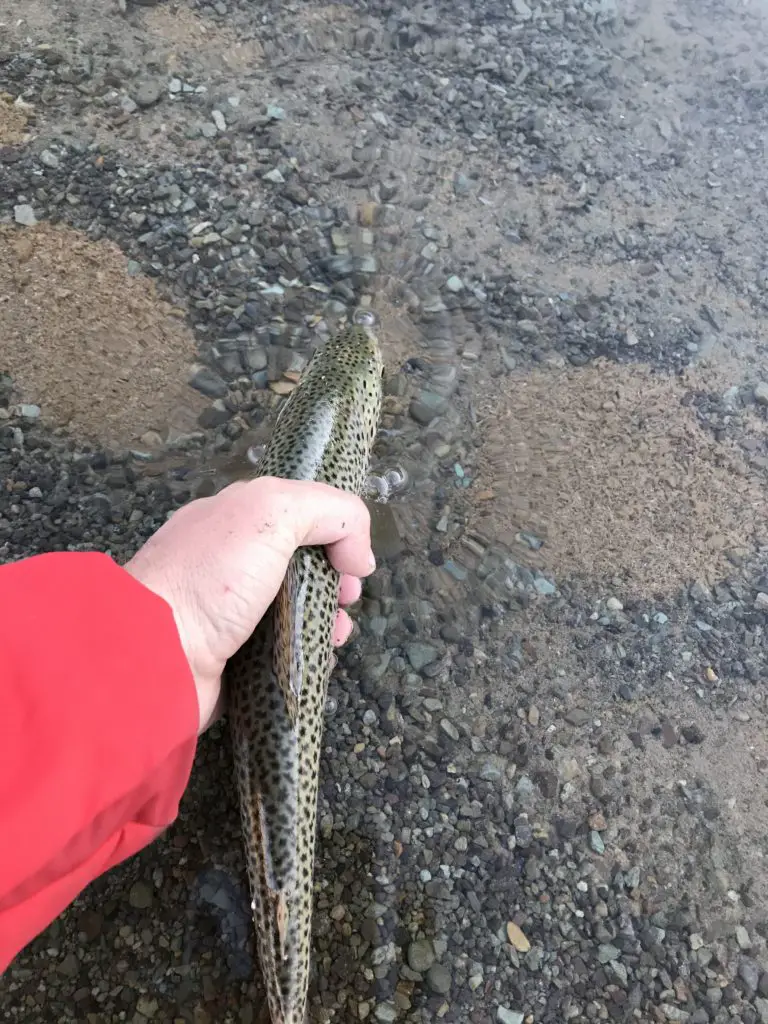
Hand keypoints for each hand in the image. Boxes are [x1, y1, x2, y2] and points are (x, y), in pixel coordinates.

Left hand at [125, 477, 374, 734]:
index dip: (337, 530)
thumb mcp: (271, 513)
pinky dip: (309, 645)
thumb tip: (358, 556)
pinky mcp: (235, 654)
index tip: (351, 562)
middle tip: (345, 596)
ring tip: (337, 630)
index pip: (302, 511)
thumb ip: (328, 510)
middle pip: (304, 559)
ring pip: (298, 603)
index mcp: (235, 517)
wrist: (154, 659)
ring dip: (328, 613)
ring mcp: (232, 609)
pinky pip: (283, 644)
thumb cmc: (210, 580)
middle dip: (336, 575)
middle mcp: (232, 559)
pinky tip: (320, 651)